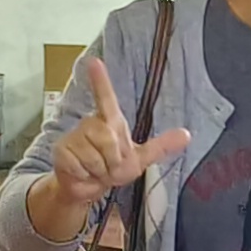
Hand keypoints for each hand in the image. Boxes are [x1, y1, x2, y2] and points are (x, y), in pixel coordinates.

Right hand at [36, 54, 192, 241]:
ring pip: (96, 156)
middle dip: (114, 160)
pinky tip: (83, 173)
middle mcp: (90, 124)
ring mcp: (75, 136)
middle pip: (108, 139)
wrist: (88, 189)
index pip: (105, 97)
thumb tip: (187, 135)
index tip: (94, 60)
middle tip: (109, 165)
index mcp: (109, 121)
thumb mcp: (140, 158)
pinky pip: (82, 165)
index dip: (100, 79)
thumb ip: (161, 146)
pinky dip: (87, 176)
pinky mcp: (62, 151)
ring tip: (96, 169)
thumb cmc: (111, 169)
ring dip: (100, 170)